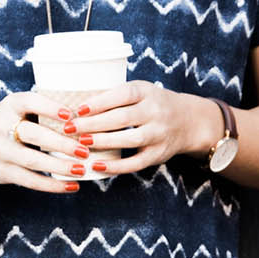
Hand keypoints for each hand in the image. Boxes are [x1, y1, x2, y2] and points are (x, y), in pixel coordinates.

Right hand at [0, 93, 102, 194]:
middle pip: (33, 135)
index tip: (71, 116)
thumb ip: (44, 109)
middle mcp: (1, 127)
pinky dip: (52, 185)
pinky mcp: (3, 172)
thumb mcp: (18, 107)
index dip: (50, 108)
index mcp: (10, 105)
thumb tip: (89, 114)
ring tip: (81, 169)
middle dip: (61, 143)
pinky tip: (71, 186)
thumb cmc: (8, 121)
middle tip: (84, 149)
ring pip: (32, 161)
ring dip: (59, 166)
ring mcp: (1, 152)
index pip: (30, 102)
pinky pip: (30, 181)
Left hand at [34, 82, 222, 175]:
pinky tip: (97, 166)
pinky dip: (116, 166)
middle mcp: (155, 111)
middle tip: (70, 128)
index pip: (122, 94)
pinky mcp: (158, 154)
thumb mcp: (139, 91)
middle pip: (122, 118)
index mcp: (146, 91)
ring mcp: (158, 133)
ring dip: (103, 142)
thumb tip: (73, 106)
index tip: (77, 110)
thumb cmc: (152, 104)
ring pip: (130, 139)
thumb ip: (113, 96)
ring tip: (81, 144)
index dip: (99, 102)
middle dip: (93, 124)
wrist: (188, 121)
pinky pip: (136, 162)